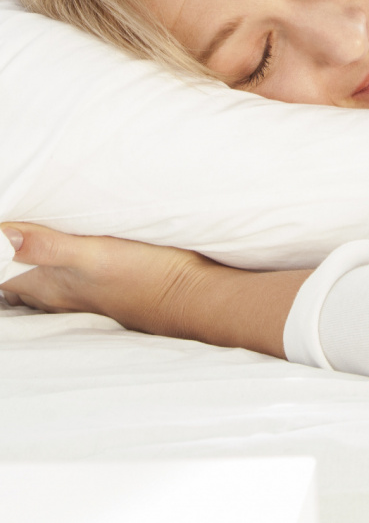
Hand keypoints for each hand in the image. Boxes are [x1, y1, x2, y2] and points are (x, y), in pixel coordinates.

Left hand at [0, 223, 311, 357]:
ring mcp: (81, 294)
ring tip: (20, 248)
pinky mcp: (103, 288)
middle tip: (10, 235)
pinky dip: (51, 267)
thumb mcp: (96, 254)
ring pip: (36, 283)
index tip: (4, 225)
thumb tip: (3, 236)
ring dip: (24, 266)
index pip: (3, 272)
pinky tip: (59, 257)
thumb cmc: (147, 277)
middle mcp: (59, 294)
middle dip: (8, 259)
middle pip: (14, 281)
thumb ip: (48, 246)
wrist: (194, 297)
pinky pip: (62, 282)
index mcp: (49, 285)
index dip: (0, 252)